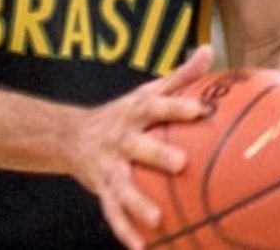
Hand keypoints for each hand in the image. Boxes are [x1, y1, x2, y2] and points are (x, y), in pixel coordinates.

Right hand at [64, 45, 214, 249]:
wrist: (69, 135)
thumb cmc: (124, 113)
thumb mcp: (147, 91)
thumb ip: (179, 76)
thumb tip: (210, 49)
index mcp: (134, 112)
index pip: (157, 105)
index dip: (177, 107)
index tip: (201, 110)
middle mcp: (119, 137)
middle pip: (137, 146)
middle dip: (157, 155)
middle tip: (182, 164)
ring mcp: (108, 165)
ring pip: (122, 186)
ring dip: (138, 204)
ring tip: (158, 220)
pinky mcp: (100, 189)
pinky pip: (112, 214)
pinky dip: (126, 232)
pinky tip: (143, 249)